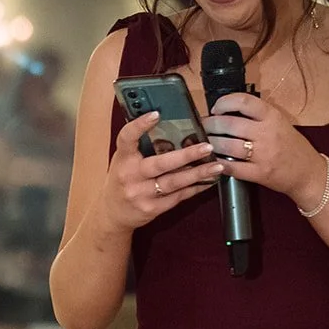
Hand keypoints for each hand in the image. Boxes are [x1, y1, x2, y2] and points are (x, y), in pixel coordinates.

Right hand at [100, 110, 223, 233]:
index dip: (139, 125)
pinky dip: (195, 188)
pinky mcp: (151, 209)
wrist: (112, 214)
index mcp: (122, 159)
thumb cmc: (122, 181)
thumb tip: (173, 129)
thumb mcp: (124, 161)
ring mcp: (140, 194)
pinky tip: (207, 180)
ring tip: (216, 166)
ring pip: (173, 182)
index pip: (127, 138)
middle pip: (160, 164)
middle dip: (186, 155)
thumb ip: (141, 147)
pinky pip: (177, 197)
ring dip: (198, 173)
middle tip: (207, 147)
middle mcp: (129, 176)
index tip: (155, 114)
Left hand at [202, 93, 325, 205]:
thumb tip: (228, 111)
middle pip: (229, 124)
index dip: (224, 103)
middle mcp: (268, 132)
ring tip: (206, 143)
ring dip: (211, 144)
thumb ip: (258, 117)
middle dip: (211, 125)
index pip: (244, 102)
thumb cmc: (291, 146)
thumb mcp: (280, 123)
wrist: (309, 172)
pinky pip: (232, 167)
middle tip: (204, 127)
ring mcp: (264, 154)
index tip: (216, 109)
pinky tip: (214, 161)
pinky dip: (219, 164)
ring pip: (227, 145)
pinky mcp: (260, 173)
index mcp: (273, 116)